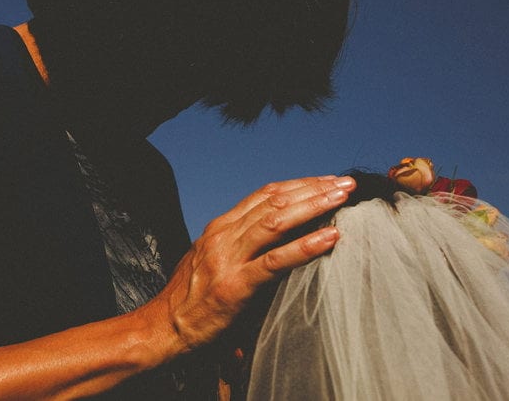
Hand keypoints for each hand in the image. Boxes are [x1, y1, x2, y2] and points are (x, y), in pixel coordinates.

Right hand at [147, 175, 354, 350]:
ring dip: (314, 206)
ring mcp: (228, 258)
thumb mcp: (211, 260)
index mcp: (220, 227)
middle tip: (346, 183)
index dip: (299, 184)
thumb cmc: (190, 299)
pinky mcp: (236, 286)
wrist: (162, 328)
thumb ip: (238, 245)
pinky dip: (306, 246)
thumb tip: (275, 238)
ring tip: (342, 199)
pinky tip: (330, 238)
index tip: (327, 180)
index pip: (265, 194)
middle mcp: (223, 235)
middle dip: (313, 188)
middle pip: (275, 201)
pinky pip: (276, 261)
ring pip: (277, 222)